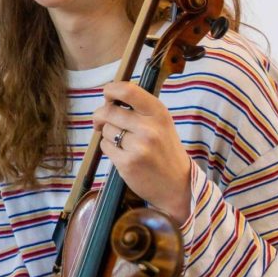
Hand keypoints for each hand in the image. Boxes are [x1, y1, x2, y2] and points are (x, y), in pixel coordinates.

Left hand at [92, 81, 192, 220]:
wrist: (177, 185)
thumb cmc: (165, 150)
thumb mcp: (161, 123)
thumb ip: (139, 108)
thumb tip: (109, 98)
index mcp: (158, 112)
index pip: (128, 90)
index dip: (111, 90)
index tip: (108, 97)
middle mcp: (149, 127)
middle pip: (108, 111)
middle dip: (100, 115)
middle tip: (100, 121)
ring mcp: (138, 146)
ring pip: (106, 130)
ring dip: (108, 134)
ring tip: (122, 142)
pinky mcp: (127, 163)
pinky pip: (105, 147)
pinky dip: (109, 148)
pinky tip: (122, 154)